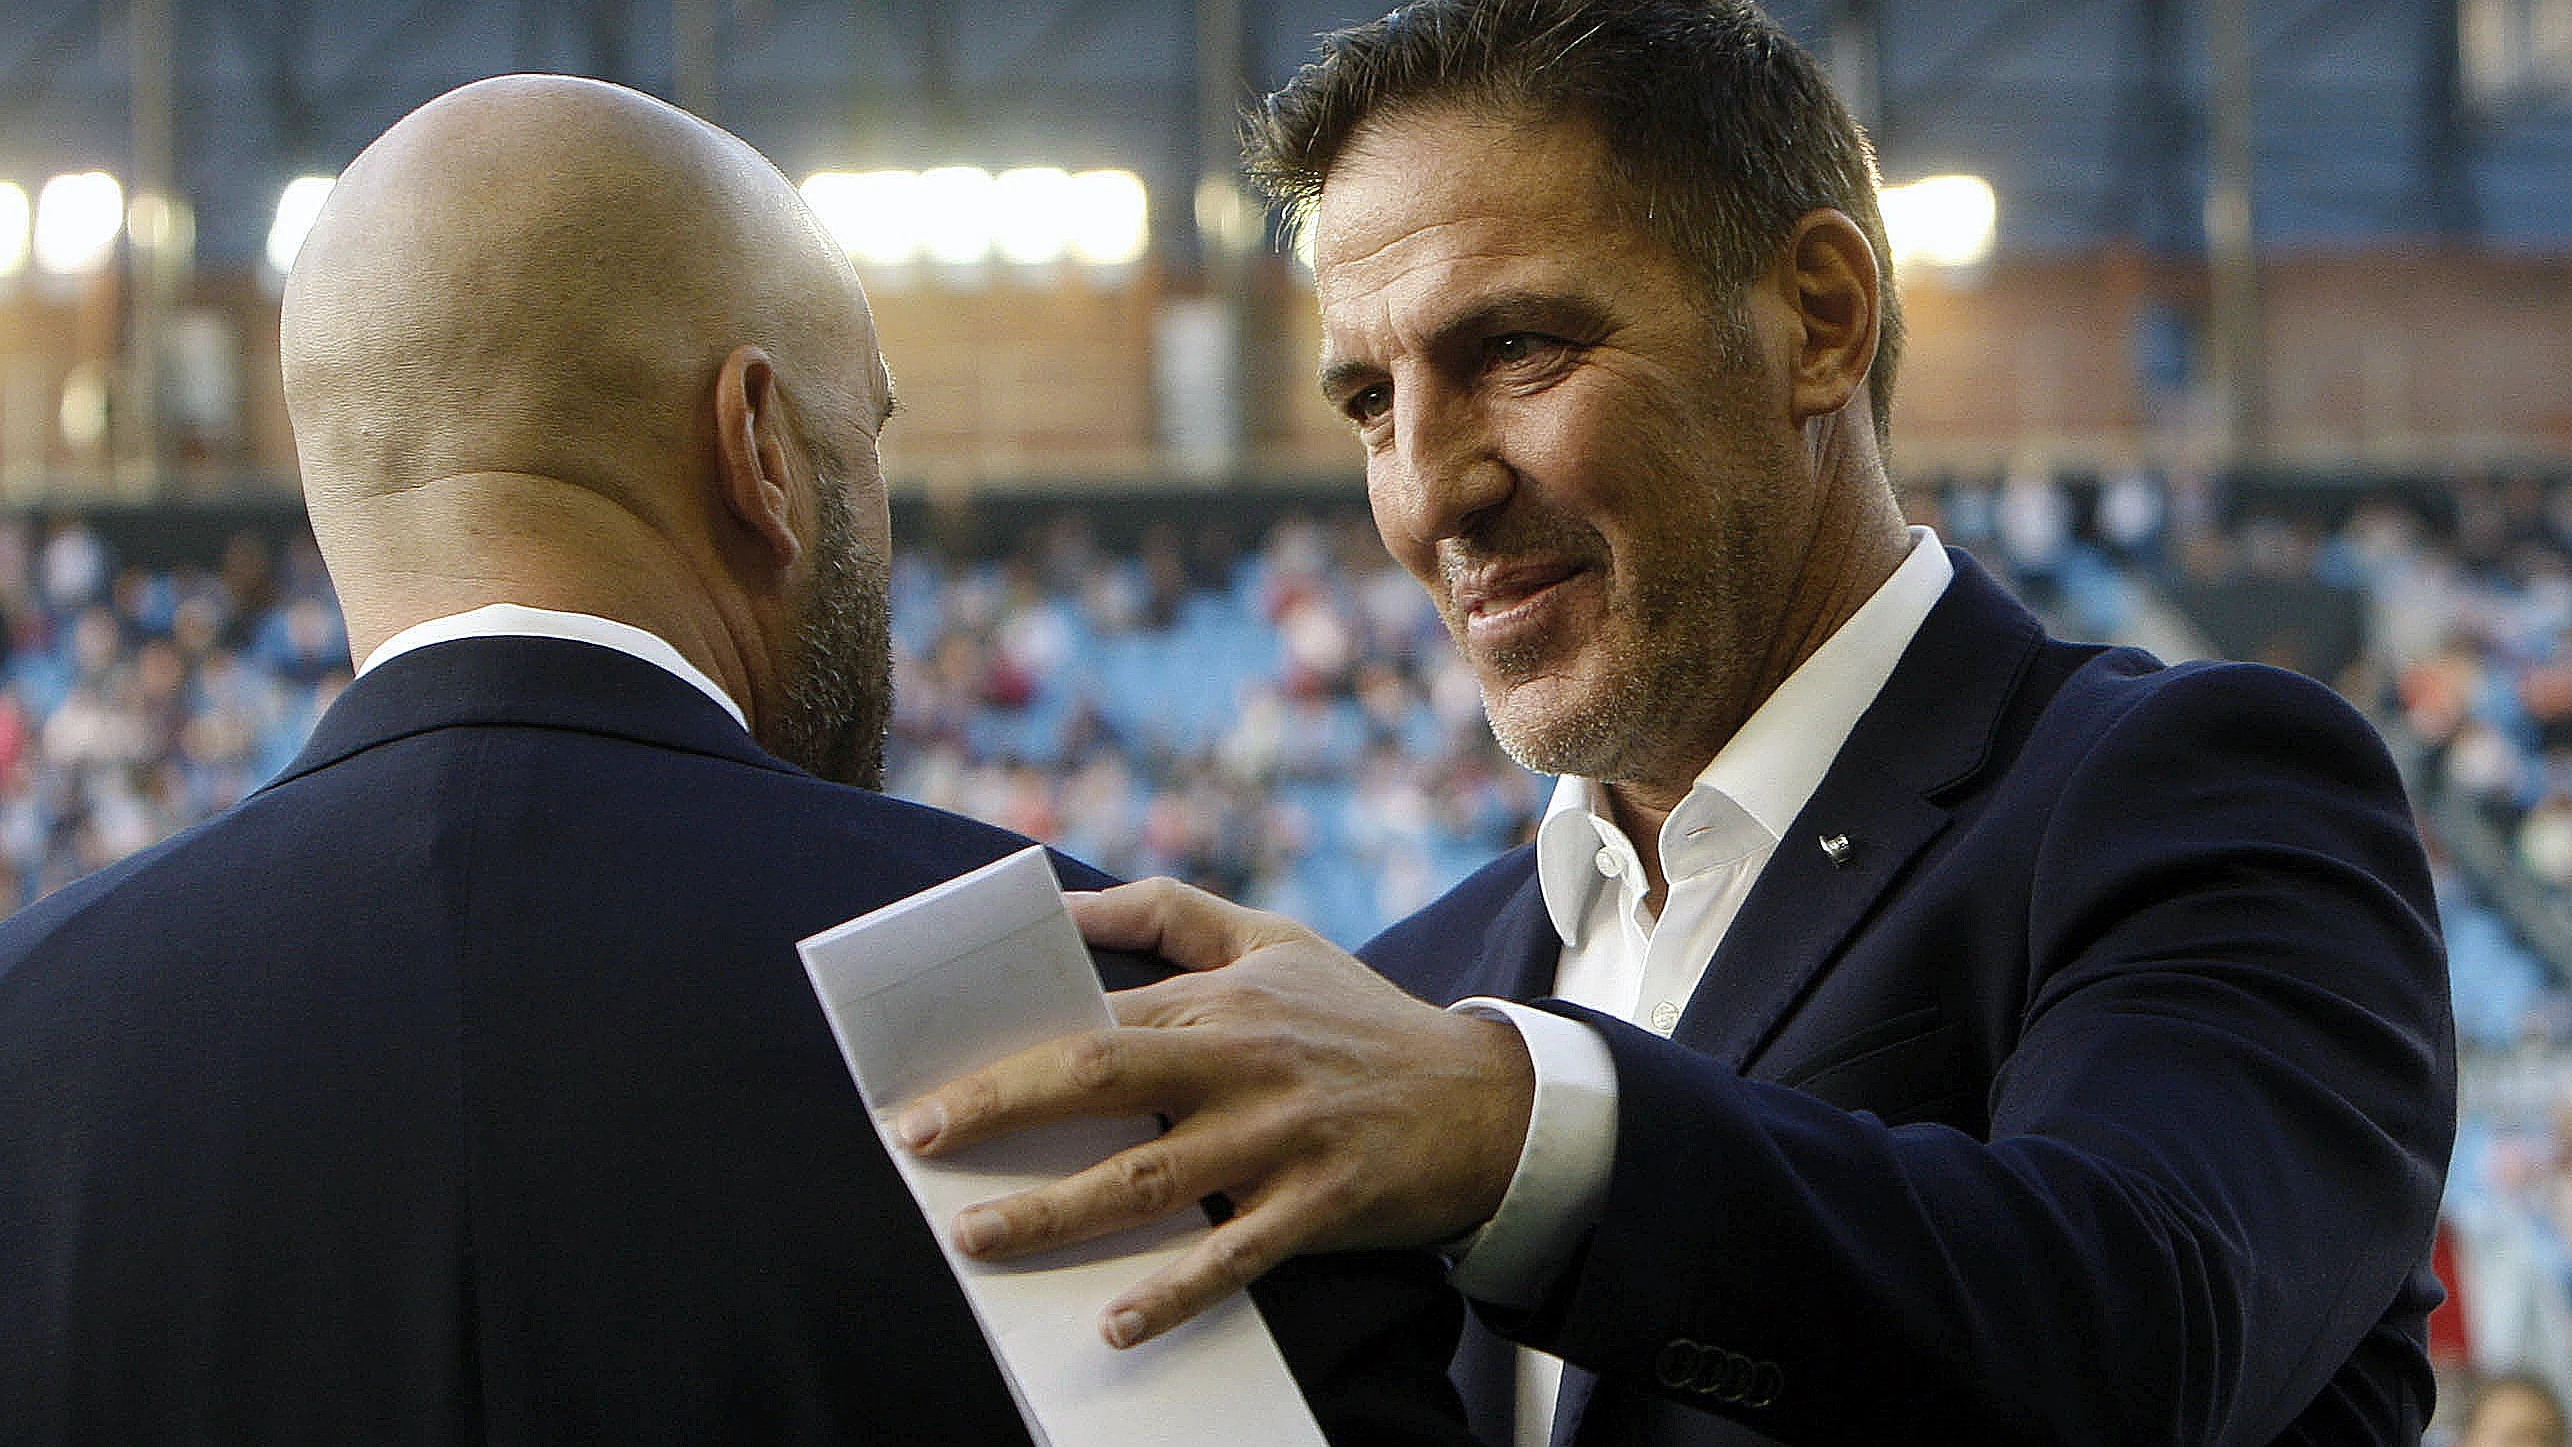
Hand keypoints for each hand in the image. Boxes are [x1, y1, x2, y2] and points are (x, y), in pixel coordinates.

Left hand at [892, 876, 1533, 1348]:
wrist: (1489, 1098)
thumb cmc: (1359, 1017)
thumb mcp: (1275, 938)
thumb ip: (1166, 912)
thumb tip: (1058, 910)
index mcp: (1222, 999)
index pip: (1094, 1017)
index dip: (1007, 1046)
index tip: (927, 1074)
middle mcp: (1243, 1063)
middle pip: (1100, 1080)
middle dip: (999, 1108)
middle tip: (917, 1139)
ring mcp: (1279, 1138)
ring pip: (1147, 1179)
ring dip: (1055, 1212)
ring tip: (977, 1236)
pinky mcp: (1319, 1205)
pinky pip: (1232, 1257)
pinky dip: (1171, 1291)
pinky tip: (1112, 1323)